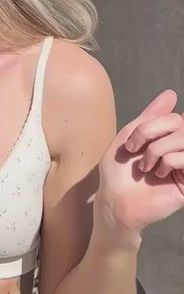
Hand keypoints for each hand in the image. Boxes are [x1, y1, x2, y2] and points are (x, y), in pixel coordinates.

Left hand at [97, 89, 183, 234]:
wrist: (115, 199)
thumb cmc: (119, 170)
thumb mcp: (131, 135)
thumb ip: (152, 115)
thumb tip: (171, 94)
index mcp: (168, 139)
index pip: (173, 117)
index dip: (151, 124)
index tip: (133, 143)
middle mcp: (180, 150)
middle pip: (180, 123)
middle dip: (150, 133)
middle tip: (136, 150)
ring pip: (183, 138)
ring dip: (157, 150)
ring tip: (147, 166)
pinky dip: (168, 162)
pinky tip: (159, 174)